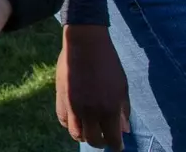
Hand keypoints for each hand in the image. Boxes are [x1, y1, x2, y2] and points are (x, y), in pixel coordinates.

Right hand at [56, 24, 130, 150]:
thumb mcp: (122, 87)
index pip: (112, 139)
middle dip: (101, 142)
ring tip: (90, 130)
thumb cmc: (108, 63)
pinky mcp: (60, 98)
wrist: (85, 44)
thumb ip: (123, 110)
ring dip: (84, 135)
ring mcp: (73, 106)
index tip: (118, 145)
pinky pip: (63, 120)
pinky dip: (71, 124)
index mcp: (109, 108)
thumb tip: (124, 130)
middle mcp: (90, 111)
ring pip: (76, 134)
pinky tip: (77, 119)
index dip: (116, 145)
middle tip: (104, 137)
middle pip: (93, 140)